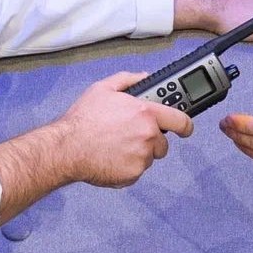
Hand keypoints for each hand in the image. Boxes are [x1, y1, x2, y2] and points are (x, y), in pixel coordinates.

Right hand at [54, 71, 193, 187]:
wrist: (67, 148)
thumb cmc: (83, 118)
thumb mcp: (103, 88)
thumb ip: (128, 79)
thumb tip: (144, 76)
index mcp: (145, 113)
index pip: (180, 120)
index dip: (185, 125)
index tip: (185, 128)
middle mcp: (148, 136)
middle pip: (162, 143)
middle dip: (150, 140)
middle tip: (130, 136)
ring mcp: (141, 158)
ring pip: (148, 158)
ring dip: (137, 153)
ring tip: (115, 146)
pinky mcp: (132, 175)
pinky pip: (136, 171)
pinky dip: (126, 167)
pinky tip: (110, 157)